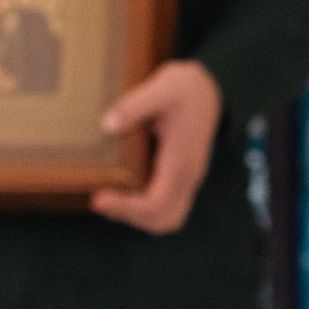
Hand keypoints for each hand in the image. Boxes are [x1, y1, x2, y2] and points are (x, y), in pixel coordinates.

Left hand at [91, 59, 221, 233]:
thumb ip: (134, 106)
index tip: (99, 199)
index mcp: (182, 162)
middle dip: (131, 216)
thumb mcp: (160, 89)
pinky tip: (121, 191)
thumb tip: (107, 125)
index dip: (127, 207)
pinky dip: (144, 207)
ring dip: (138, 216)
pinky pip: (167, 203)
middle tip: (99, 200)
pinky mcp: (180, 174)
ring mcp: (186, 177)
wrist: (210, 89)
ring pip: (167, 216)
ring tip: (108, 200)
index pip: (158, 203)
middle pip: (164, 219)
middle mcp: (188, 176)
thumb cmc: (185, 89)